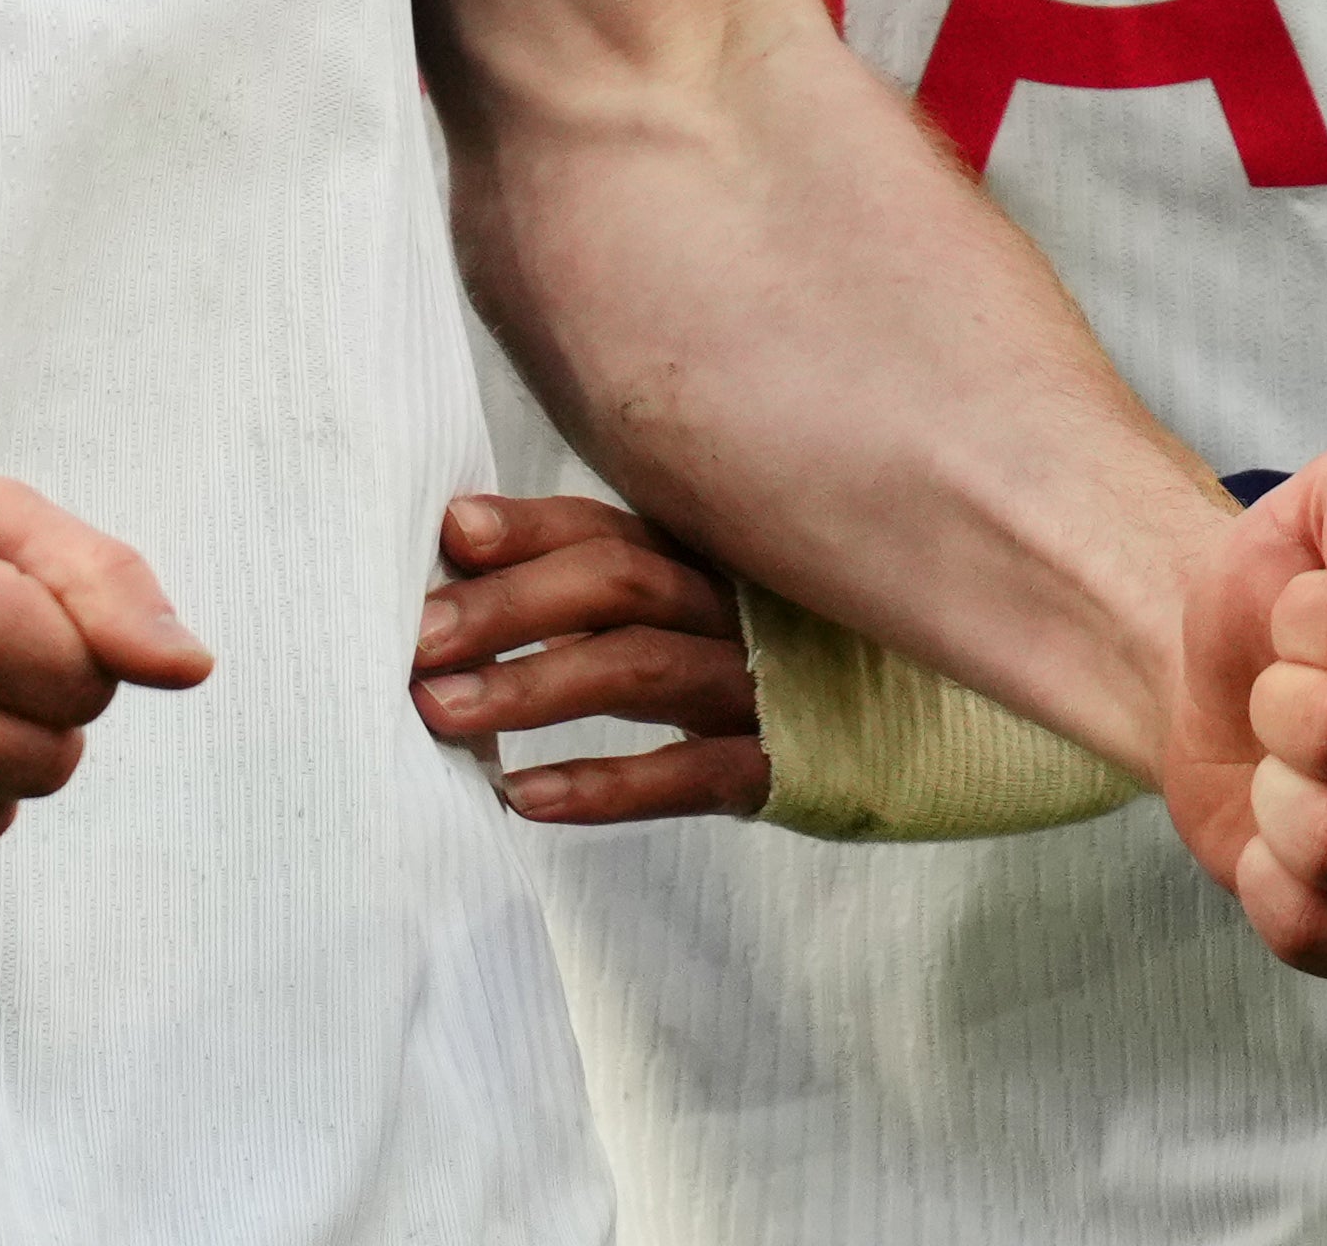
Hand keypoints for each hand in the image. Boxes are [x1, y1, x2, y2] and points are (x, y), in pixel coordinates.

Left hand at [408, 490, 768, 822]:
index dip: (527, 529)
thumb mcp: (678, 612)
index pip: (606, 528)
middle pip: (618, 583)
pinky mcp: (780, 767)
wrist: (908, 726)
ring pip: (644, 668)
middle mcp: (729, 608)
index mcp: (697, 560)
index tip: (450, 533)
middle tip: (418, 640)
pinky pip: (691, 772)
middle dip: (509, 606)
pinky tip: (526, 798)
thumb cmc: (752, 661)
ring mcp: (760, 686)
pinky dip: (606, 784)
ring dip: (534, 686)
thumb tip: (456, 552)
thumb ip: (587, 588)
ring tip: (442, 711)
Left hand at [1155, 442, 1326, 984]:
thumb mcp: (1320, 501)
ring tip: (1299, 771)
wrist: (1239, 693)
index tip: (1309, 614)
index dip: (1297, 618)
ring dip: (1272, 797)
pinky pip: (1319, 932)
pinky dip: (1267, 884)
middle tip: (1296, 699)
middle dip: (1277, 707)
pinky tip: (1290, 848)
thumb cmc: (1292, 596)